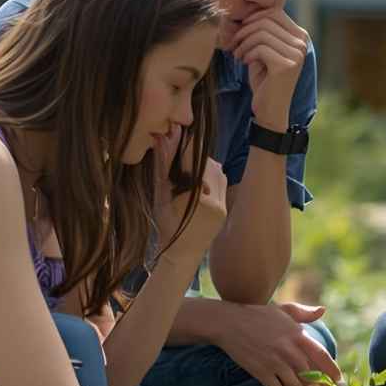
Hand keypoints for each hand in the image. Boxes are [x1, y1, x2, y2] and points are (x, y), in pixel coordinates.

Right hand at [154, 125, 227, 253]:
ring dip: (204, 166)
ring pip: (218, 173)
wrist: (181, 255)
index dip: (187, 146)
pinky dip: (210, 177)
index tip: (179, 131)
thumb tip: (162, 139)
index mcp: (198, 200)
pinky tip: (197, 180)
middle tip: (181, 149)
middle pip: (209, 166)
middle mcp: (215, 202)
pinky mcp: (225, 208)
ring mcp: (223, 206)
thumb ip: (163, 168)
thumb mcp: (160, 197)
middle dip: (195, 156)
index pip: (194, 163)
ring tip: (187, 167)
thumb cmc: (165, 227)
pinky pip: (221, 184)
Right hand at [214, 302, 338, 385]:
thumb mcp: (284, 310)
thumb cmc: (258, 315)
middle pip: (312, 377)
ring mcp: (275, 361)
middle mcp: (289, 350)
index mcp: (298, 335)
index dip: (332, 371)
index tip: (337, 381)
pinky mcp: (261, 371)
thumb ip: (304, 313)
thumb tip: (323, 310)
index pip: (322, 356)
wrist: (230, 322)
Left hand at [224, 7, 307, 127]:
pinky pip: (260, 48)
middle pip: (266, 20)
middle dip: (245, 30)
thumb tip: (246, 11)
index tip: (241, 32)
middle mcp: (302, 43)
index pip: (274, 12)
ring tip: (238, 54)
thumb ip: (262, 31)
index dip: (253, 18)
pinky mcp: (287, 65)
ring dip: (244, 43)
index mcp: (299, 36)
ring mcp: (297, 54)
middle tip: (234, 44)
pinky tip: (245, 63)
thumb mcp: (264, 50)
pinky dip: (247, 53)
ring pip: (261, 33)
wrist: (270, 110)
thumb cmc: (265, 79)